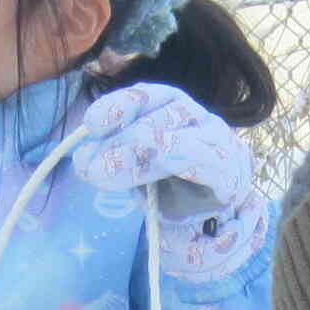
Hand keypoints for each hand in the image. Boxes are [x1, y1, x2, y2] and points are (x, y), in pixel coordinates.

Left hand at [71, 82, 254, 226]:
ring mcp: (217, 143)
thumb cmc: (172, 181)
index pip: (148, 95)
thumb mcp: (135, 165)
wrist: (212, 214)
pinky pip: (202, 163)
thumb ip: (112, 157)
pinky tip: (147, 175)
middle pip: (160, 118)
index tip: (91, 124)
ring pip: (179, 140)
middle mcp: (197, 118)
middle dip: (119, 140)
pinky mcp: (228, 173)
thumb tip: (82, 159)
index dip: (119, 105)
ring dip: (137, 158)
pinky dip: (173, 165)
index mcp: (173, 108)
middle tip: (89, 165)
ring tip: (107, 175)